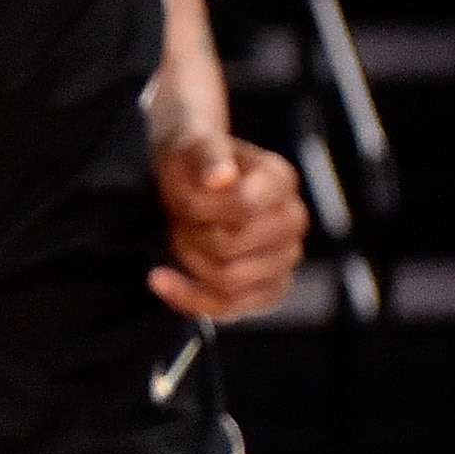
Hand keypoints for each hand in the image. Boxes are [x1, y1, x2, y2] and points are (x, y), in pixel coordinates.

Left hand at [149, 133, 307, 319]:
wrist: (189, 177)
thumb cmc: (191, 159)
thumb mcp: (192, 144)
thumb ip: (208, 155)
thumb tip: (221, 179)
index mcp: (280, 180)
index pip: (243, 207)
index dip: (201, 208)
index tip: (183, 197)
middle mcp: (292, 220)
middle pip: (231, 248)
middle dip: (192, 235)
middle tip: (180, 218)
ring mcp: (286, 257)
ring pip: (228, 282)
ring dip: (191, 261)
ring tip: (182, 237)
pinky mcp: (269, 288)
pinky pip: (233, 309)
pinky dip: (191, 299)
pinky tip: (161, 280)